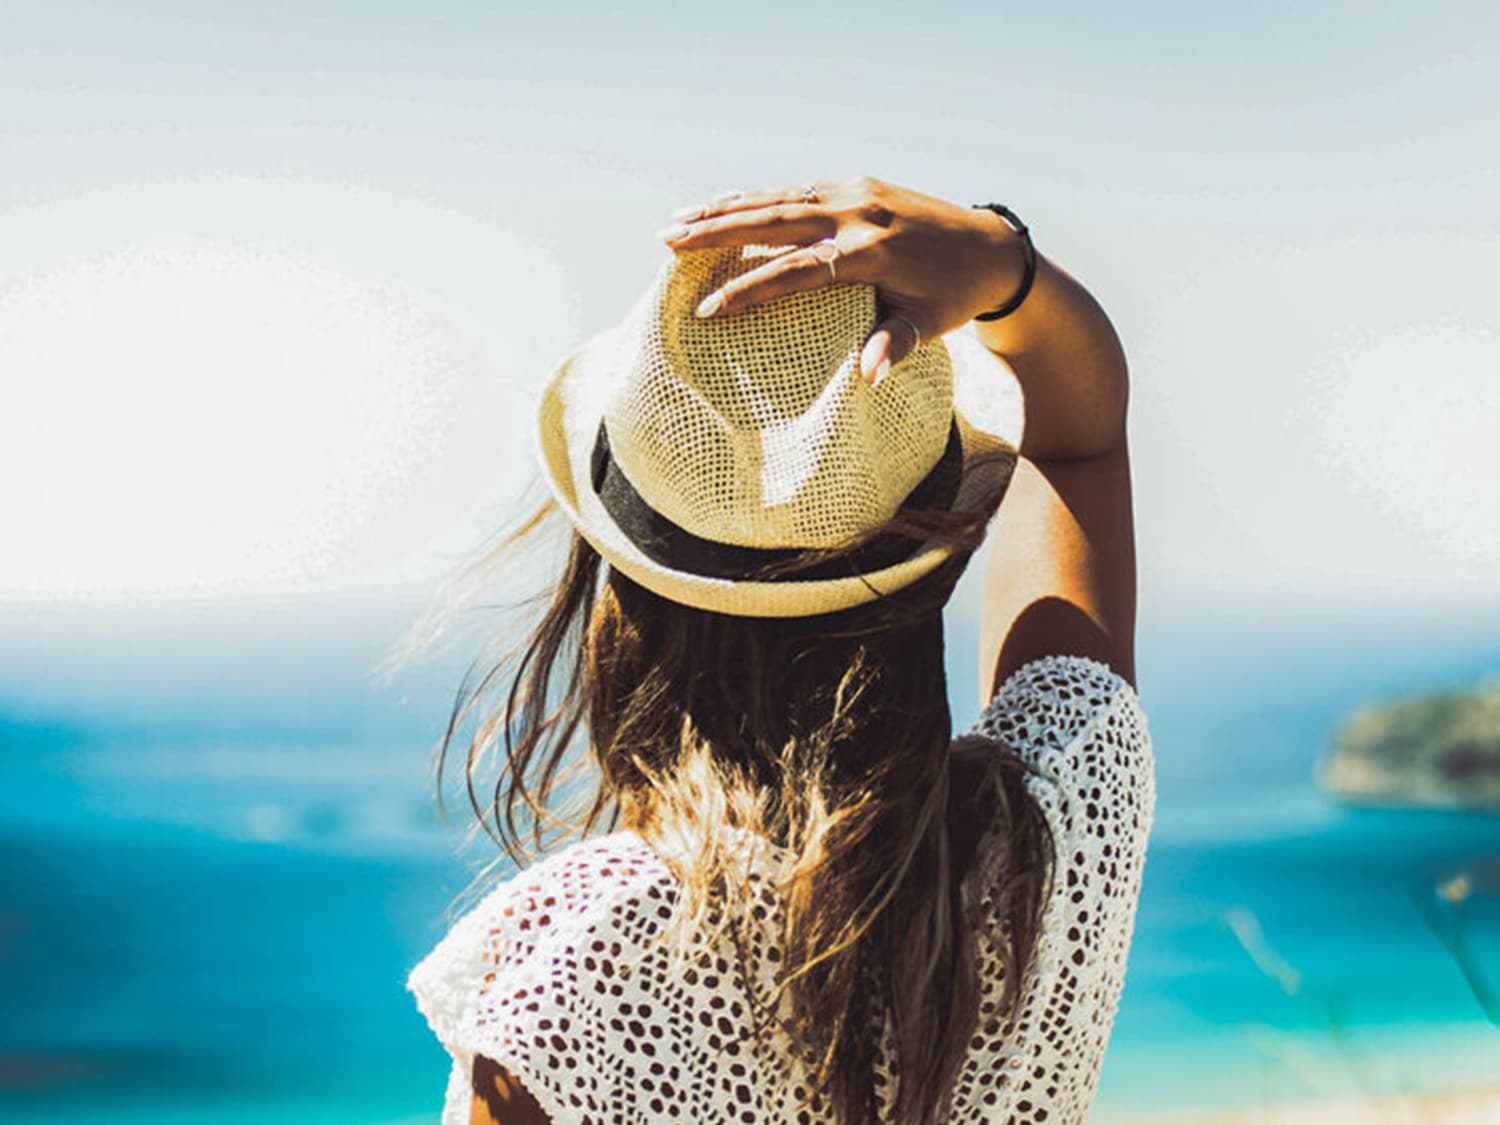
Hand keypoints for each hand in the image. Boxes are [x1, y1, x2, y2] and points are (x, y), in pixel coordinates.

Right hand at [655, 176, 1026, 383]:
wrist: (989, 247)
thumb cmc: (954, 296)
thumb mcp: (932, 325)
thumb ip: (896, 345)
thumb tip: (867, 380)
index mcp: (875, 252)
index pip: (799, 272)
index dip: (751, 289)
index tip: (709, 309)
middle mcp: (860, 213)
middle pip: (776, 221)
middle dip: (718, 231)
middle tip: (667, 241)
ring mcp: (855, 192)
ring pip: (778, 198)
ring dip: (724, 209)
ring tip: (676, 222)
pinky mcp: (853, 184)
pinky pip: (794, 190)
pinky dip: (753, 198)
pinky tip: (718, 206)